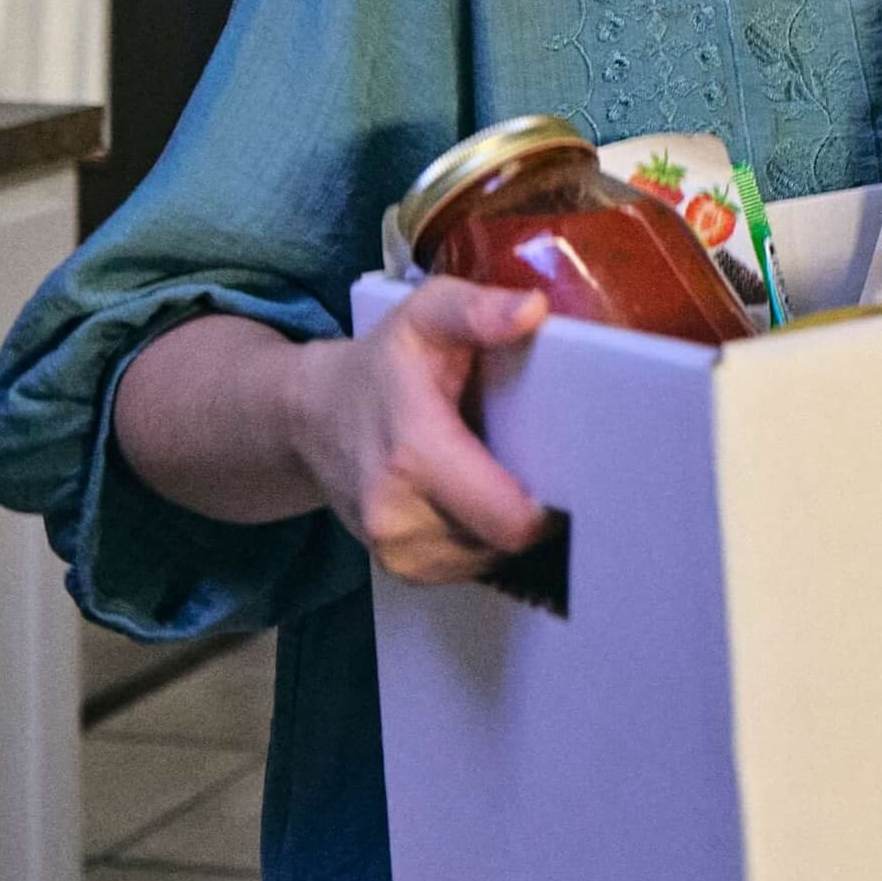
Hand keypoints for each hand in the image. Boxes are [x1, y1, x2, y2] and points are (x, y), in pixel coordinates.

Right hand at [279, 278, 554, 583]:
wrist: (311, 416)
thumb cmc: (382, 363)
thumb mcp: (425, 316)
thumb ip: (476, 310)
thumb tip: (533, 310)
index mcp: (414, 455)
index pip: (510, 518)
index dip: (552, 502)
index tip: (570, 468)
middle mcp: (398, 516)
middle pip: (507, 541)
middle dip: (534, 510)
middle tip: (543, 466)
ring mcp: (395, 552)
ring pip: (491, 559)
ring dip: (506, 527)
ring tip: (503, 478)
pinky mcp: (399, 570)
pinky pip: (468, 568)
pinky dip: (483, 542)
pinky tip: (480, 502)